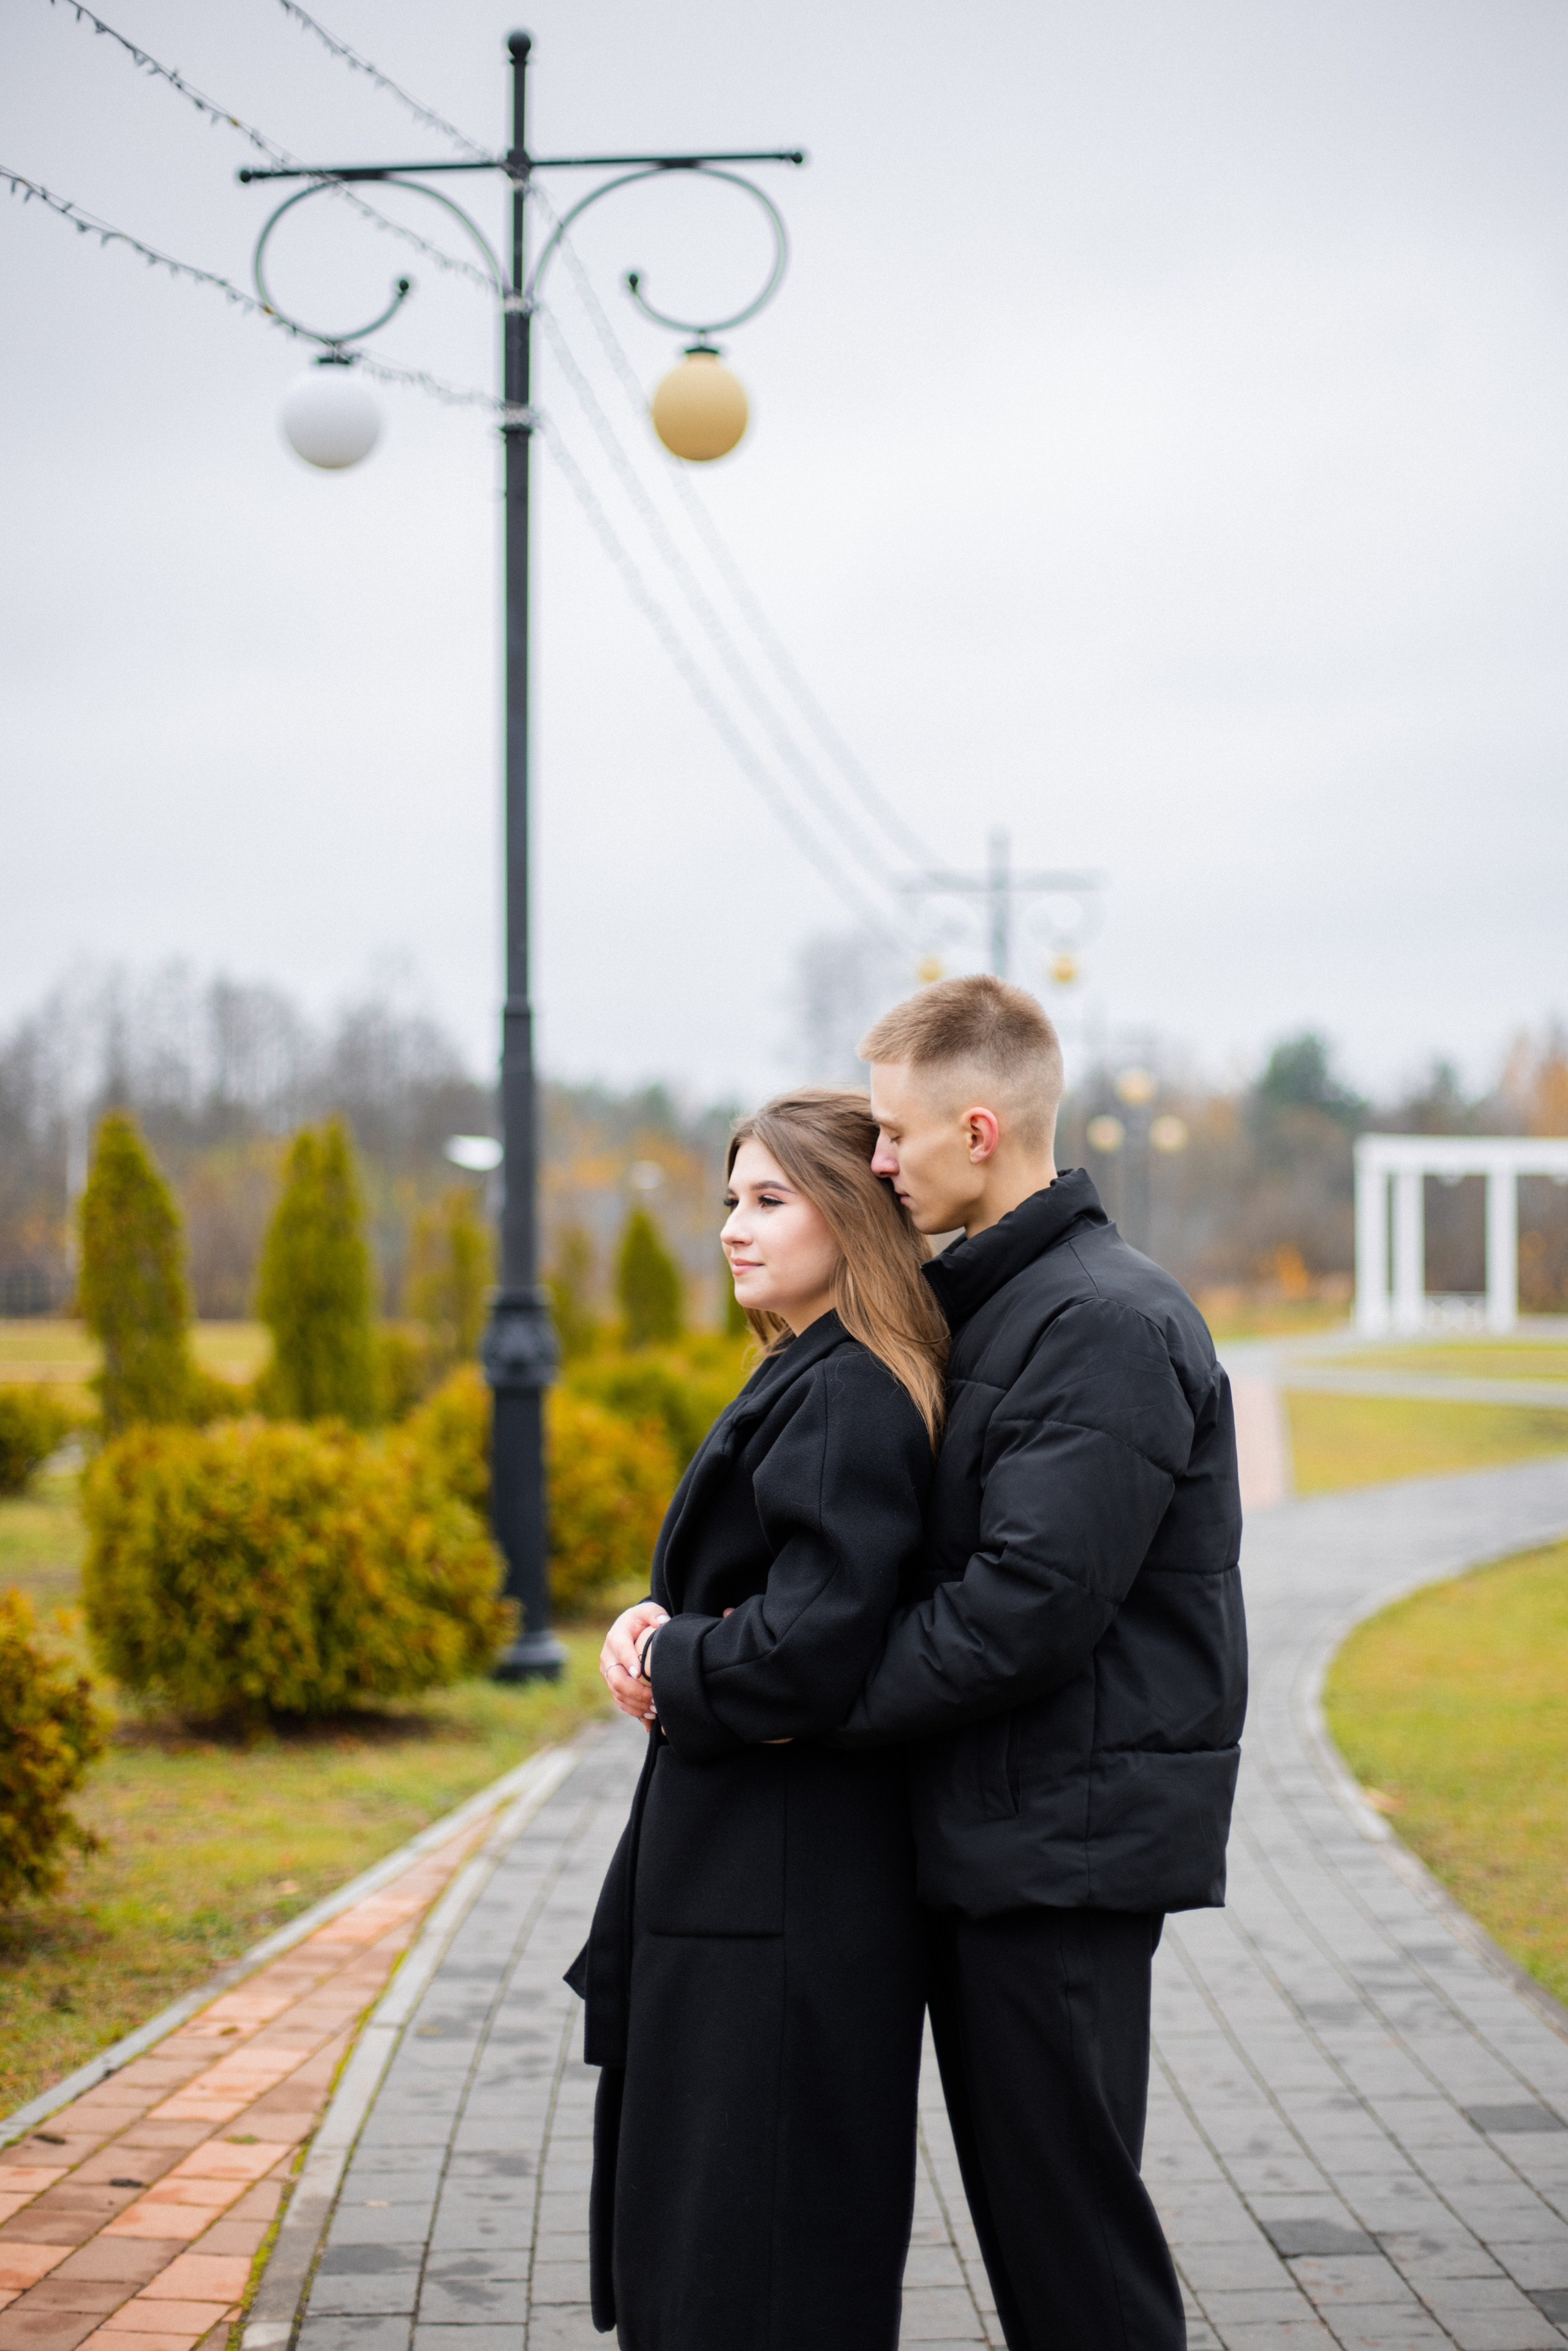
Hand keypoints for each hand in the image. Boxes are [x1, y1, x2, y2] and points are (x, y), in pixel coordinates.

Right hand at [601, 1600, 667, 1721]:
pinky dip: (633, 1711)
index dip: (629, 1662)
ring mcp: (608, 1673)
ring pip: (618, 1694)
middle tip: (655, 1698)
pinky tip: (649, 1717)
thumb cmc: (641, 1621)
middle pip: (616, 1679)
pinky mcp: (612, 1685)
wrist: (630, 1630)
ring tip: (656, 1709)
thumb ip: (654, 1613)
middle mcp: (608, 1656)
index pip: (621, 1650)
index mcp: (616, 1637)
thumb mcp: (647, 1611)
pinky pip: (619, 1701)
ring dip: (637, 1704)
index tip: (640, 1673)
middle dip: (636, 1691)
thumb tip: (662, 1622)